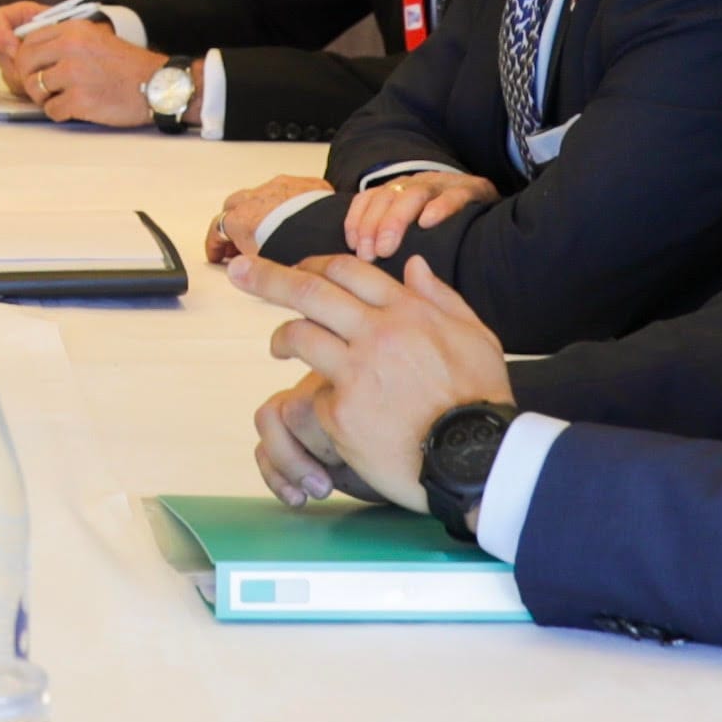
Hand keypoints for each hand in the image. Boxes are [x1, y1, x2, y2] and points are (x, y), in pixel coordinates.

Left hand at [0, 18, 163, 126]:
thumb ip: (65, 42)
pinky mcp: (79, 100)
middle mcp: (70, 48)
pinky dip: (60, 113)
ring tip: (64, 98)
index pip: (30, 41)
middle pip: (25, 64)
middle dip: (30, 79)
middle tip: (44, 88)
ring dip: (45, 98)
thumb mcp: (95, 39)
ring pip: (34, 88)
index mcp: (74, 30)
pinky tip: (77, 109)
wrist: (157, 85)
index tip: (36, 69)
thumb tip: (30, 54)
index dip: (28, 58)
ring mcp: (74, 74)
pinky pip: (51, 110)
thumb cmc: (127, 66)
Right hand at [206, 173, 332, 264]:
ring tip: (269, 228)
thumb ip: (249, 265)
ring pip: (261, 194)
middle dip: (234, 221)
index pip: (217, 228)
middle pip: (234, 206)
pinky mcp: (306, 184)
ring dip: (260, 209)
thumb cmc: (299, 250)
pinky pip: (291, 190)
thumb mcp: (264, 266)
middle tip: (239, 242)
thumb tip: (244, 271)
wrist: (333, 233)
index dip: (215, 243)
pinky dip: (288, 202)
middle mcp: (256, 198)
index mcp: (241, 219)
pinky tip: (297, 216)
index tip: (217, 253)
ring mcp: (281, 187)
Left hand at [225, 249, 514, 509]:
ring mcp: (356, 372)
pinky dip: (313, 401)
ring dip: (280, 338)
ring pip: (298, 335)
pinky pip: (312, 396)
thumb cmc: (482, 398)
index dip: (314, 264)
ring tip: (277, 347)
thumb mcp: (476, 336)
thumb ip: (442, 298)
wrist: (479, 457)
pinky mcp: (341, 412)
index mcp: (408, 311)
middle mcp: (377, 333)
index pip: (348, 270)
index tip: (295, 267)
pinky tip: (325, 411)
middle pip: (308, 291)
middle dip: (267, 277)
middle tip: (239, 272)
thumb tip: (413, 264)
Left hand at [343, 167, 495, 259]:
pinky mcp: (473, 189)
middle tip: (369, 254)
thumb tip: (357, 261)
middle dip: (373, 225)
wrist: (492, 206)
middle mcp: (418, 183)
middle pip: (388, 196)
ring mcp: (445, 184)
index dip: (357, 220)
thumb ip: (388, 236)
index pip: (369, 198)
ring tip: (388, 247)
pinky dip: (440, 207)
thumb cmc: (446, 224)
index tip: (353, 247)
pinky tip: (428, 222)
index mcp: (400, 189)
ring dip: (396, 220)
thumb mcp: (415, 225)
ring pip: (415, 194)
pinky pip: (455, 195)